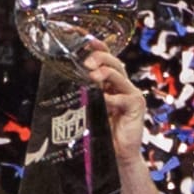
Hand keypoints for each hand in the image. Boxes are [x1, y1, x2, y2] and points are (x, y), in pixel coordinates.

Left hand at [80, 44, 147, 159]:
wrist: (116, 156)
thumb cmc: (99, 132)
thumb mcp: (86, 109)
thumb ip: (80, 94)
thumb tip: (57, 80)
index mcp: (109, 82)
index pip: (104, 57)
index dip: (96, 46)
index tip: (82, 37)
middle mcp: (121, 85)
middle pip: (113, 62)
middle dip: (100, 58)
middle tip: (86, 63)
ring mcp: (130, 94)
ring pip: (119, 75)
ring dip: (106, 72)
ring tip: (92, 76)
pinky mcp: (136, 106)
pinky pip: (125, 98)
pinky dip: (113, 98)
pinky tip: (104, 101)